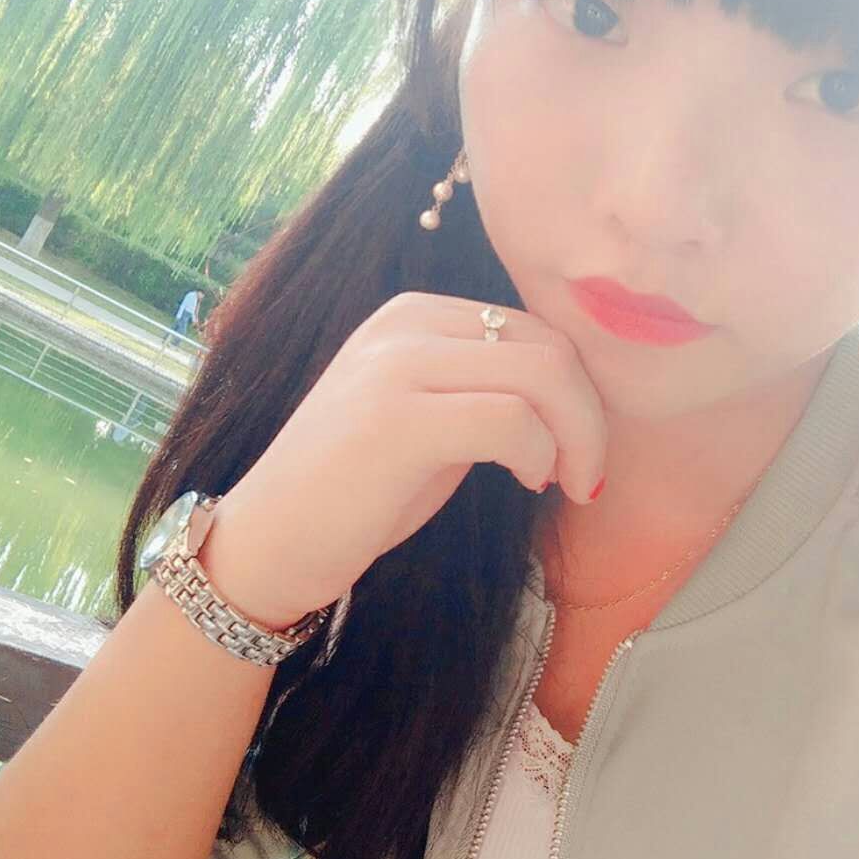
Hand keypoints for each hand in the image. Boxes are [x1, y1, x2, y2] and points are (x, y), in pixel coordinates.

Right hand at [198, 291, 607, 630]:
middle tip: (587, 475)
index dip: (578, 390)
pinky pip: (512, 419)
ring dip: (578, 437)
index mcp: (414, 315)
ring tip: (568, 482)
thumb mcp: (427, 417)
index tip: (577, 448)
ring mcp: (397, 365)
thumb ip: (483, 388)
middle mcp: (405, 324)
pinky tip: (530, 483)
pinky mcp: (397, 419)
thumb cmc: (355, 491)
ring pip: (542, 375)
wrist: (268, 543)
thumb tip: (573, 396)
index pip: (534, 329)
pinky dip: (541, 455)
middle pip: (549, 346)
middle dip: (590, 414)